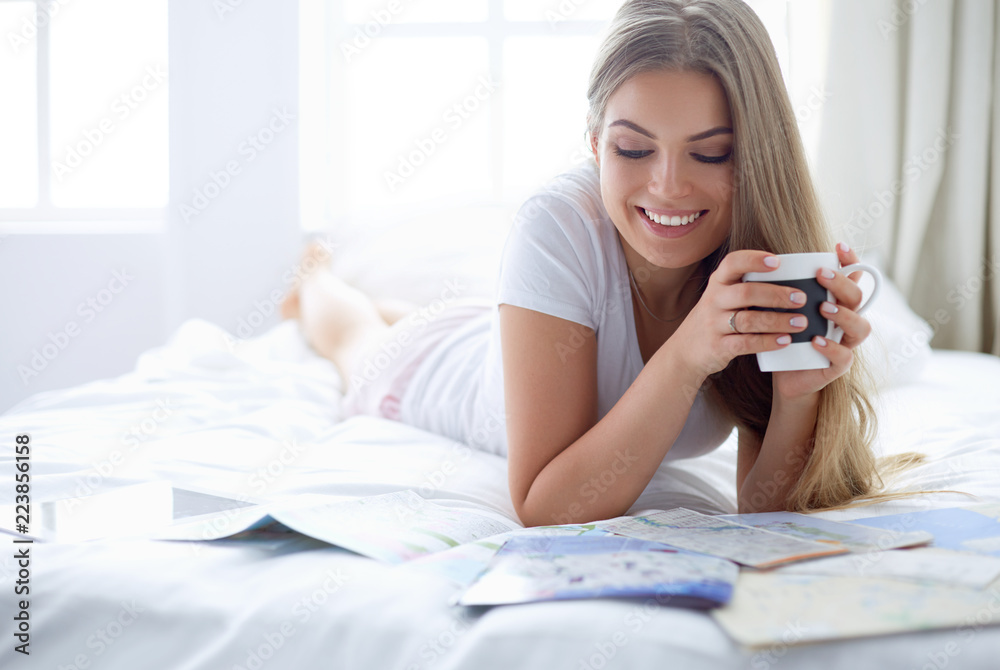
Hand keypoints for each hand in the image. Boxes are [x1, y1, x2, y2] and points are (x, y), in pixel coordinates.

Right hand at [667, 249, 811, 381]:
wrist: (686, 351)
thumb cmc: (715, 319)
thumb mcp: (722, 298)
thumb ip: (746, 287)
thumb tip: (792, 279)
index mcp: (718, 283)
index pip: (732, 263)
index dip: (754, 260)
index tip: (777, 262)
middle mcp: (713, 300)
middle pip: (746, 293)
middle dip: (777, 295)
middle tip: (801, 298)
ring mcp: (714, 324)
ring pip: (749, 320)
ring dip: (778, 321)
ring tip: (801, 322)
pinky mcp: (718, 346)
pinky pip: (746, 343)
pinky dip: (768, 342)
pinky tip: (785, 341)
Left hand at [770, 242, 872, 399]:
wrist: (784, 374)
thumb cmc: (786, 336)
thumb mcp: (783, 310)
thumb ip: (784, 289)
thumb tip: (769, 261)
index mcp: (836, 303)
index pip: (852, 278)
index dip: (851, 261)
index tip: (837, 246)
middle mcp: (846, 320)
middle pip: (857, 297)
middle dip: (842, 284)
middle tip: (821, 275)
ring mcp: (845, 343)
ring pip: (861, 327)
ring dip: (843, 315)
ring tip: (823, 308)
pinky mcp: (838, 366)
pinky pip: (844, 357)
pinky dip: (831, 347)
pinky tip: (816, 340)